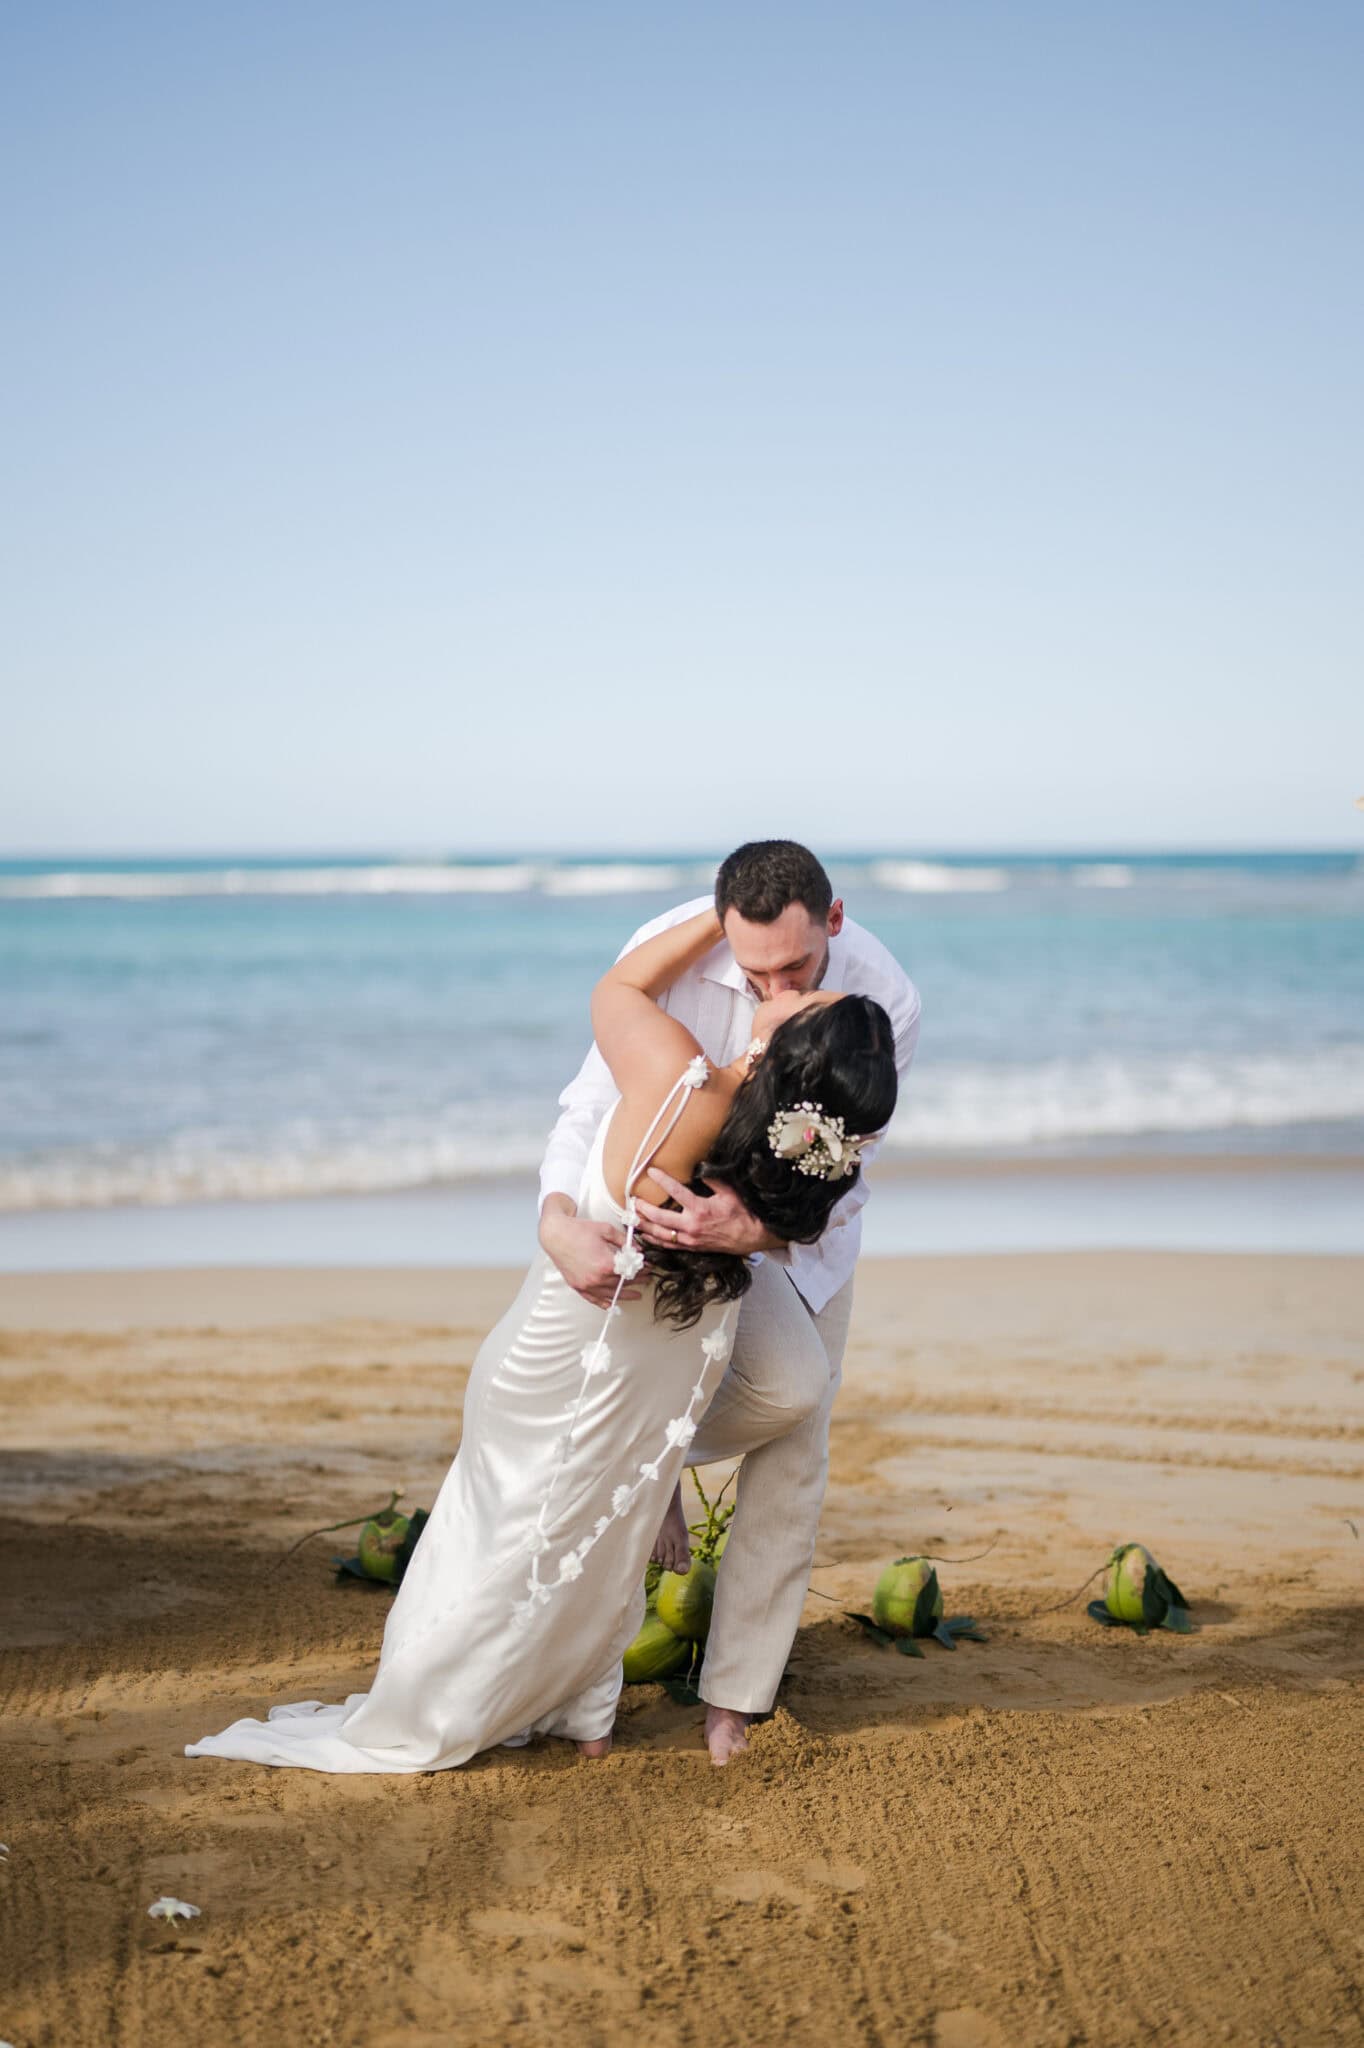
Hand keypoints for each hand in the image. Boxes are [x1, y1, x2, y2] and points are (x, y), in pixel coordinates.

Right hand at [539, 1206, 644, 1306]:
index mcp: (606, 1264)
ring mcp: (586, 1284)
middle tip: (646, 1278)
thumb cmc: (578, 1230)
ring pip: (611, 1294)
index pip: (630, 1271)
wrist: (555, 1234)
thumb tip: (637, 1249)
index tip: (648, 1268)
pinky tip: (612, 1304)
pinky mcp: (578, 1286)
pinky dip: (604, 1303)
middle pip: (622, 1283)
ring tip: (637, 1295)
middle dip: (637, 1280)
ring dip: (625, 1295)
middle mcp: (597, 1278)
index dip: (642, 1270)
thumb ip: (624, 1241)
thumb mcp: (606, 1230)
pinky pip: (593, 1299)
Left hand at [634, 1171, 781, 1255]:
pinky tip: (645, 1236)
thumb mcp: (729, 1193)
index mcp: (700, 1209)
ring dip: (645, 1226)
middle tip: (633, 1201)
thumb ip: (713, 1179)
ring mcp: (690, 1238)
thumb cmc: (742, 1214)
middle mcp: (692, 1225)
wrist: (750, 1236)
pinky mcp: (691, 1247)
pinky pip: (668, 1245)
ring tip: (632, 1219)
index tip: (651, 1171)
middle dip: (644, 1209)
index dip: (662, 1180)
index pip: (676, 1191)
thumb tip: (700, 1166)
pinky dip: (654, 1240)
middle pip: (660, 1217)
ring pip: (661, 1234)